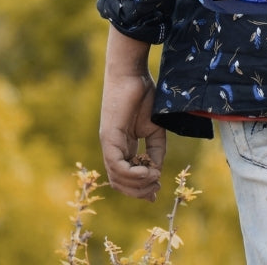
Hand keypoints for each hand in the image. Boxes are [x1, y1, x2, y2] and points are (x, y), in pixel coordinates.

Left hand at [99, 37, 165, 199]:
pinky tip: (147, 171)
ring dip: (138, 184)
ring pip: (117, 178)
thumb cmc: (144, 95)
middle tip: (155, 191)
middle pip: (120, 183)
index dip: (140, 187)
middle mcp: (113, 149)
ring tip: (154, 178)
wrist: (132, 74)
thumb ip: (156, 150)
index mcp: (123, 146)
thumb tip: (156, 172)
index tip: (157, 190)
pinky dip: (132, 174)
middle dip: (139, 191)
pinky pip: (117, 165)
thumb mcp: (155, 128)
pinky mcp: (109, 138)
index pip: (125, 177)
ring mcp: (109, 144)